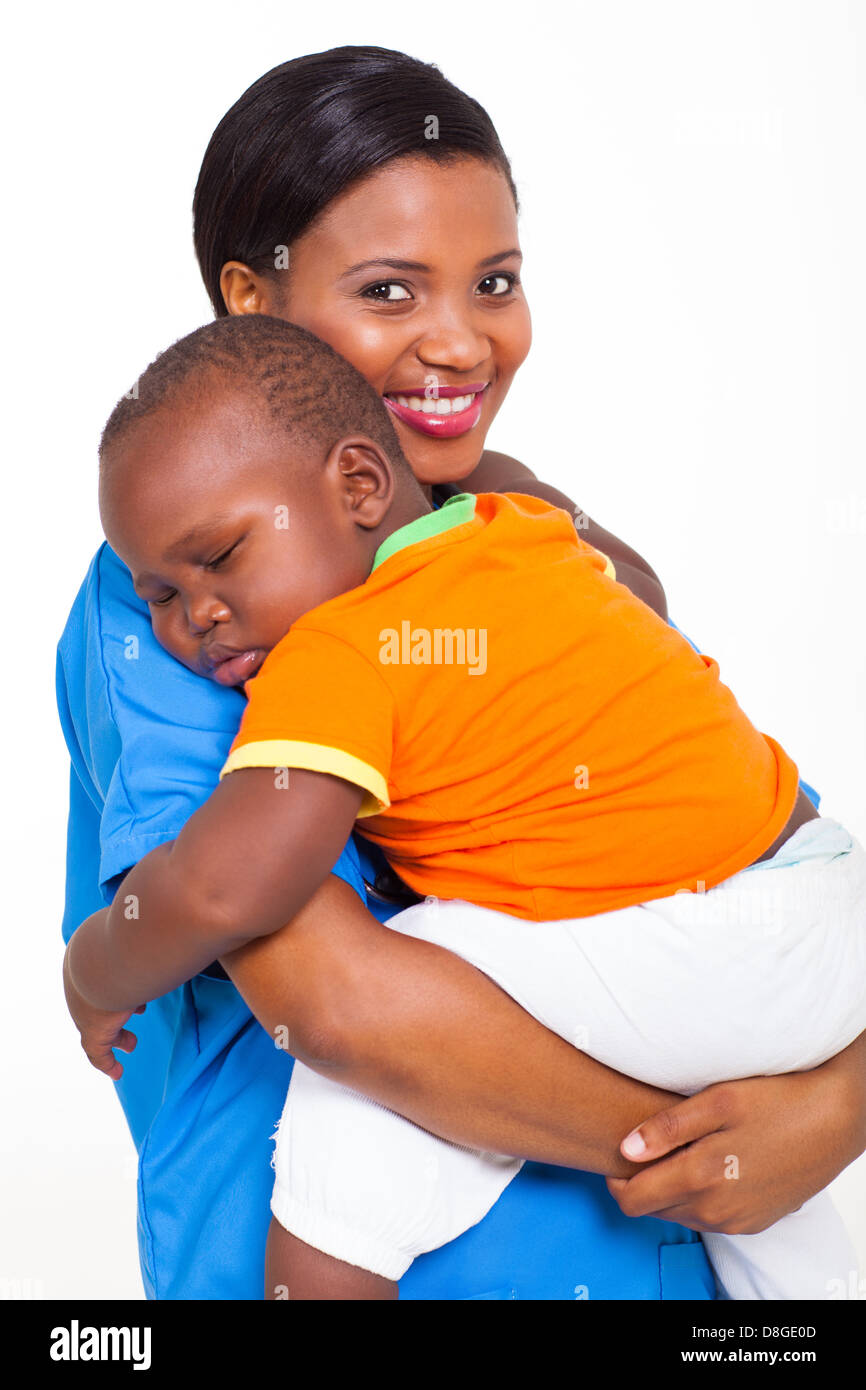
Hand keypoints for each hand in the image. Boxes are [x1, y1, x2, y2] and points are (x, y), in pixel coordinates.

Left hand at [63, 940, 144, 1080]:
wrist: (104, 959)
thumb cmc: (128, 939)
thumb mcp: (140, 931)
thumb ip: (157, 931)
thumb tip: (187, 913)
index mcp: (91, 956)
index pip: (103, 972)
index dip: (122, 981)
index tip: (139, 985)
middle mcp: (83, 984)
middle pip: (99, 1001)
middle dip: (117, 1008)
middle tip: (138, 1011)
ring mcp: (85, 1008)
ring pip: (99, 1026)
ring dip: (117, 1035)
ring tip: (132, 1043)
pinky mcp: (93, 1030)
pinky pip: (98, 1052)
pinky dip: (107, 1062)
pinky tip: (117, 1072)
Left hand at [606, 1064, 861, 1234]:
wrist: (836, 1118)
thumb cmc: (777, 1100)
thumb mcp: (718, 1100)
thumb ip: (667, 1128)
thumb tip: (625, 1149)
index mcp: (701, 1178)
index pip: (632, 1200)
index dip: (616, 1179)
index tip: (620, 1153)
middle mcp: (716, 1211)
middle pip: (653, 1209)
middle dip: (642, 1182)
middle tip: (651, 1144)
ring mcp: (738, 1222)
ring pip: (681, 1214)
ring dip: (672, 1189)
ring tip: (684, 1149)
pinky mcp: (755, 1222)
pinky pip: (710, 1218)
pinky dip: (700, 1196)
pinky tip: (712, 1162)